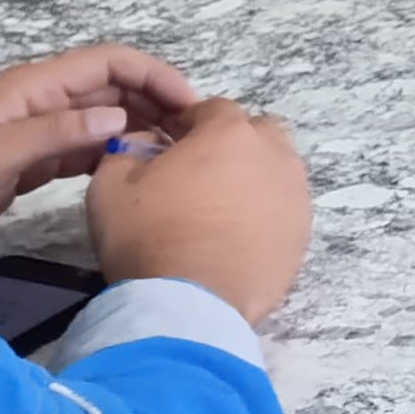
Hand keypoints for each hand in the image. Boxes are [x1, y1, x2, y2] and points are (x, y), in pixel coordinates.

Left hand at [0, 44, 202, 258]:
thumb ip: (58, 133)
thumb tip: (121, 116)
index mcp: (33, 88)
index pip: (108, 62)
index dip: (154, 75)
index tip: (190, 105)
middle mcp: (41, 102)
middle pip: (112, 88)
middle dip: (156, 103)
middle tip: (194, 139)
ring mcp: (36, 132)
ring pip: (102, 119)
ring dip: (139, 129)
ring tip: (176, 158)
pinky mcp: (30, 163)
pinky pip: (84, 149)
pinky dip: (112, 155)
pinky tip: (135, 174)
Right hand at [85, 96, 312, 325]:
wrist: (188, 304)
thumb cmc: (148, 236)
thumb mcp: (111, 185)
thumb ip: (128, 150)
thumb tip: (144, 142)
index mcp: (229, 132)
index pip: (213, 108)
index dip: (190, 124)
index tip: (172, 145)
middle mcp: (273, 154)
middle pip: (258, 132)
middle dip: (233, 143)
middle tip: (203, 174)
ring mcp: (295, 195)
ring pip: (279, 169)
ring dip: (255, 176)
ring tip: (224, 207)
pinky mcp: (303, 235)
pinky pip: (287, 209)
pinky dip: (268, 213)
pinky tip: (241, 236)